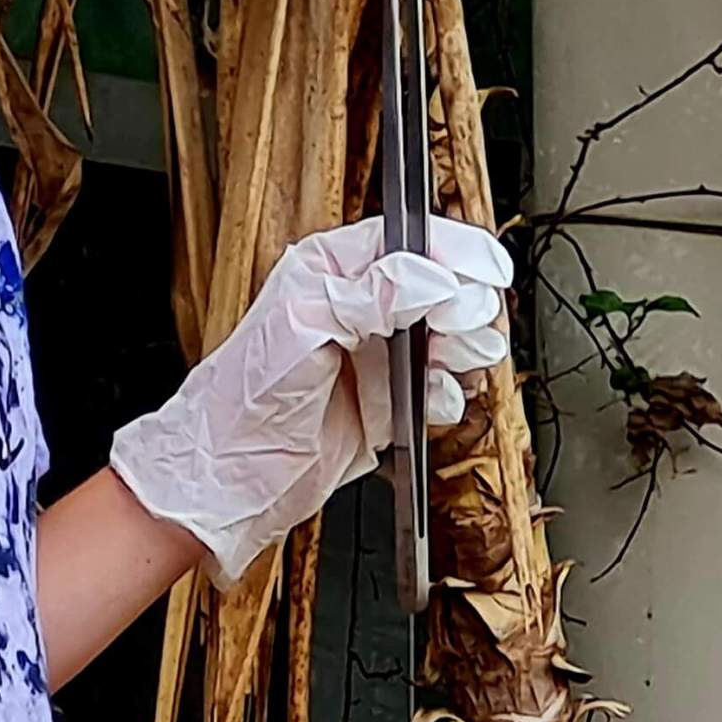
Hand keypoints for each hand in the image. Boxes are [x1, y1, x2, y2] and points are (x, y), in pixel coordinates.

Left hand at [109, 215, 512, 583]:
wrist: (232, 479)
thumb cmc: (244, 399)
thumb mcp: (304, 326)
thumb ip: (371, 293)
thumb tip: (432, 276)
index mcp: (332, 270)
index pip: (408, 242)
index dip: (454, 252)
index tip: (489, 270)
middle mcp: (359, 307)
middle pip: (442, 286)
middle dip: (465, 304)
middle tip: (461, 325)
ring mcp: (377, 354)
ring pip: (450, 336)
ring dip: (464, 347)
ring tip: (454, 358)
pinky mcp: (389, 400)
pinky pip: (441, 388)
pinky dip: (448, 393)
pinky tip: (430, 399)